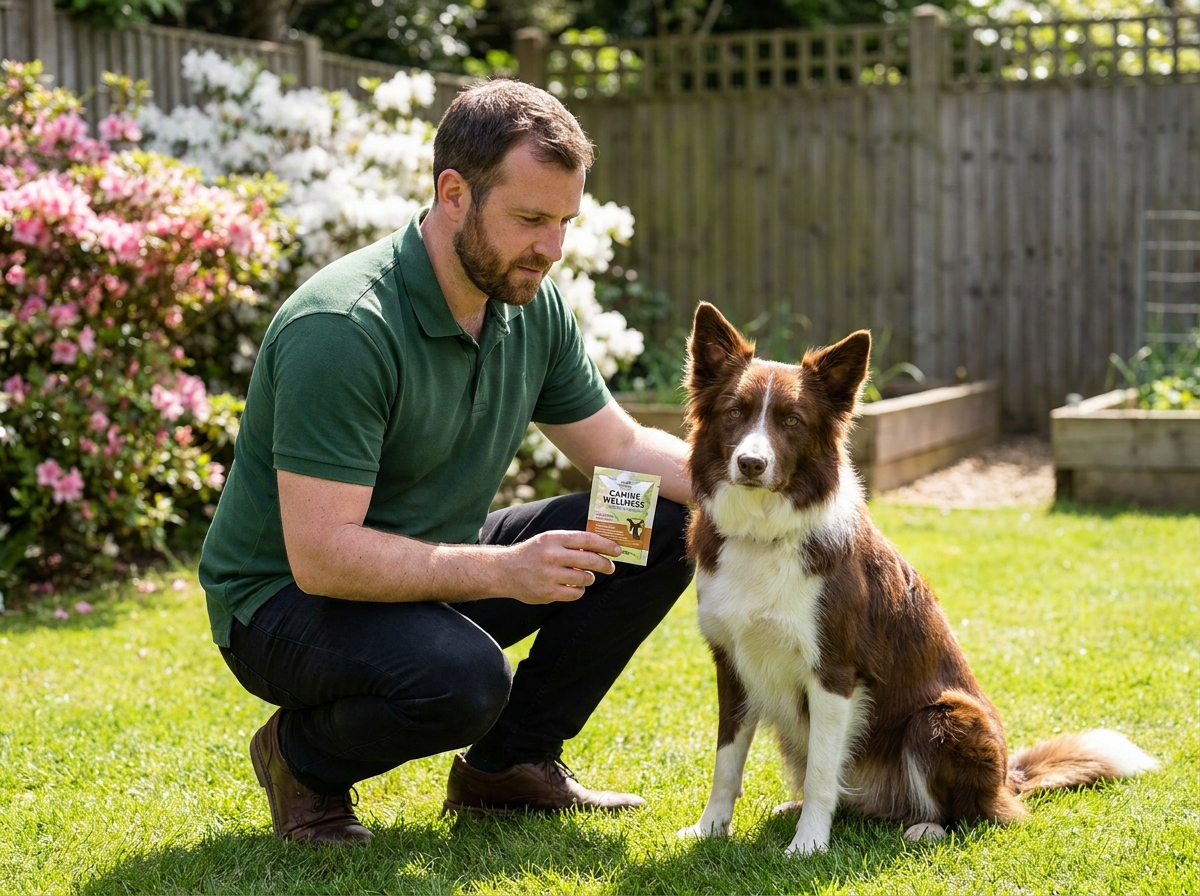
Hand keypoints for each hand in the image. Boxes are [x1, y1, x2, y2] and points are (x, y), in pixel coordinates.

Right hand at [503, 530, 620, 603]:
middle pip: (589, 560)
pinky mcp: (547, 592)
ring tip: (584, 577)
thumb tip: (601, 548)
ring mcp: (549, 575)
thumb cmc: (532, 553)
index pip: (587, 539)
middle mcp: (551, 555)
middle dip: (604, 564)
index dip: (605, 545)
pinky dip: (578, 591)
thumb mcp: (548, 540)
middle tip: (610, 567)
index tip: (617, 550)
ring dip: (588, 578)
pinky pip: (575, 594)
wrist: (505, 571)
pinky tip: (573, 587)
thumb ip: (571, 543)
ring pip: (585, 579)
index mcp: (553, 538)